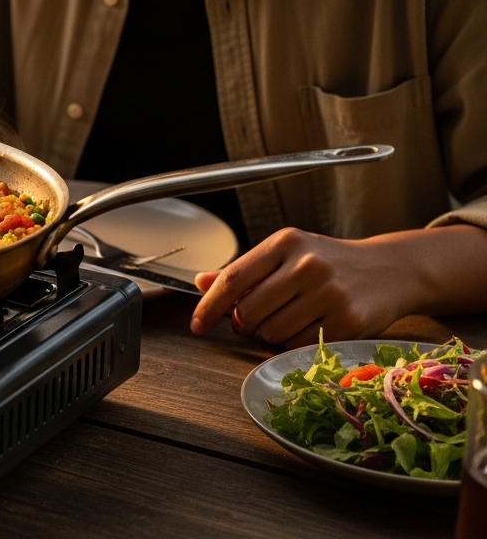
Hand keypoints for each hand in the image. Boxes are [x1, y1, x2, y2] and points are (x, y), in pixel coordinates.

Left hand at [188, 227, 414, 347]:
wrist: (390, 269)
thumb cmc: (329, 262)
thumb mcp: (286, 254)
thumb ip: (244, 270)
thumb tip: (201, 282)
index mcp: (285, 242)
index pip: (233, 279)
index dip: (208, 306)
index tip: (197, 324)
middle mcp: (306, 264)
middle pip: (248, 312)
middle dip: (245, 323)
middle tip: (257, 319)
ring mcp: (329, 293)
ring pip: (271, 332)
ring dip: (271, 334)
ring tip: (291, 317)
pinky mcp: (348, 320)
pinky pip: (299, 346)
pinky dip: (295, 344)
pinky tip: (310, 326)